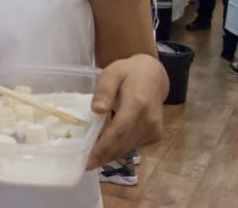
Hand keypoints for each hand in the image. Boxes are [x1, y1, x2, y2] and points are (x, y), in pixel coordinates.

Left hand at [86, 54, 167, 168]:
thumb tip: (96, 109)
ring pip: (128, 147)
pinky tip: (105, 151)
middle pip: (123, 142)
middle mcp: (149, 120)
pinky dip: (119, 150)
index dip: (103, 146)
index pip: (119, 129)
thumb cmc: (127, 73)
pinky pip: (134, 146)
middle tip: (84, 165)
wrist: (153, 76)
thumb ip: (104, 90)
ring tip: (91, 160)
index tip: (89, 159)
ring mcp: (155, 129)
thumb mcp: (111, 73)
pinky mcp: (155, 135)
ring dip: (110, 155)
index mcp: (137, 103)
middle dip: (103, 155)